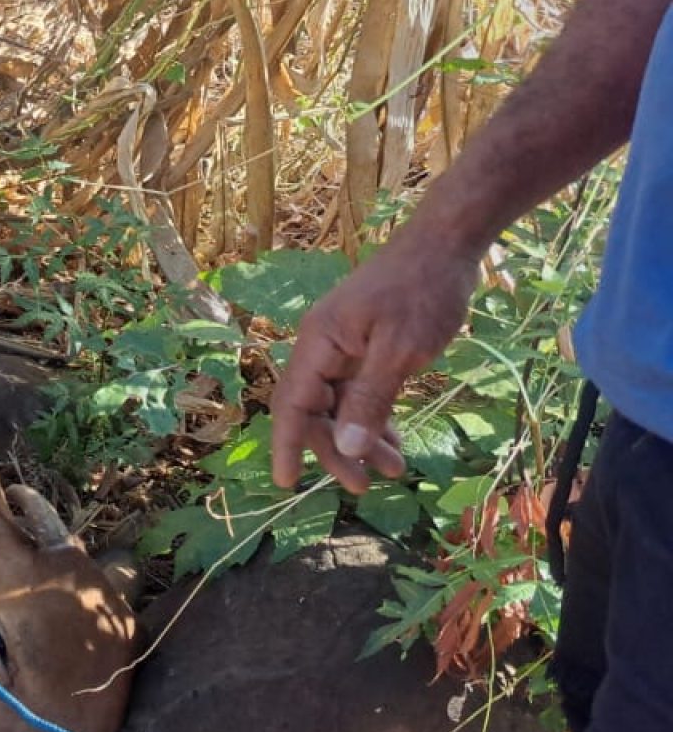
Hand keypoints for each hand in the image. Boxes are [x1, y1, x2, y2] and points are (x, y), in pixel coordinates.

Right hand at [270, 235, 478, 492]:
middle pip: (315, 410)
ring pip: (340, 405)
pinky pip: (360, 392)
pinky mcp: (367, 347)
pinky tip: (395, 440)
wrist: (445, 245)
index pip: (293, 404)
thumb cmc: (422, 291)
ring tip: (395, 470)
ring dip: (360, 438)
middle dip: (336, 450)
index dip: (289, 445)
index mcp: (318, 344)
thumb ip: (370, 399)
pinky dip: (374, 417)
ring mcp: (344, 347)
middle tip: (364, 486)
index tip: (286, 482)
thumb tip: (345, 448)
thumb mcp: (400, 350)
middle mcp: (322, 347)